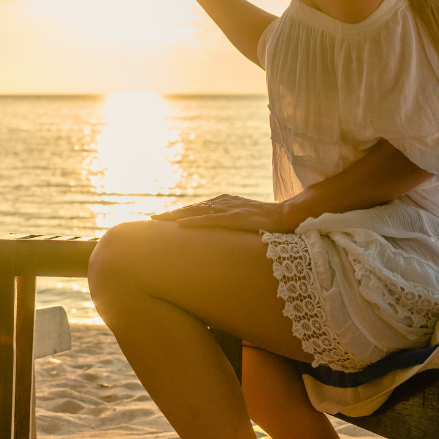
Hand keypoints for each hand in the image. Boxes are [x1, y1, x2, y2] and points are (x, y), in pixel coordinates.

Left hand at [151, 193, 299, 231]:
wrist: (289, 215)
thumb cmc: (268, 221)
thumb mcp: (245, 220)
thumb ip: (231, 223)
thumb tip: (220, 237)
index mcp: (225, 202)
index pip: (196, 208)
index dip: (177, 213)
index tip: (159, 219)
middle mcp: (224, 202)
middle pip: (191, 208)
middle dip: (170, 214)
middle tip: (150, 219)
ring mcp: (230, 208)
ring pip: (196, 211)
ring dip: (175, 216)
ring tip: (157, 221)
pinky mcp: (237, 217)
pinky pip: (211, 220)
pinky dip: (194, 222)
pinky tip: (180, 225)